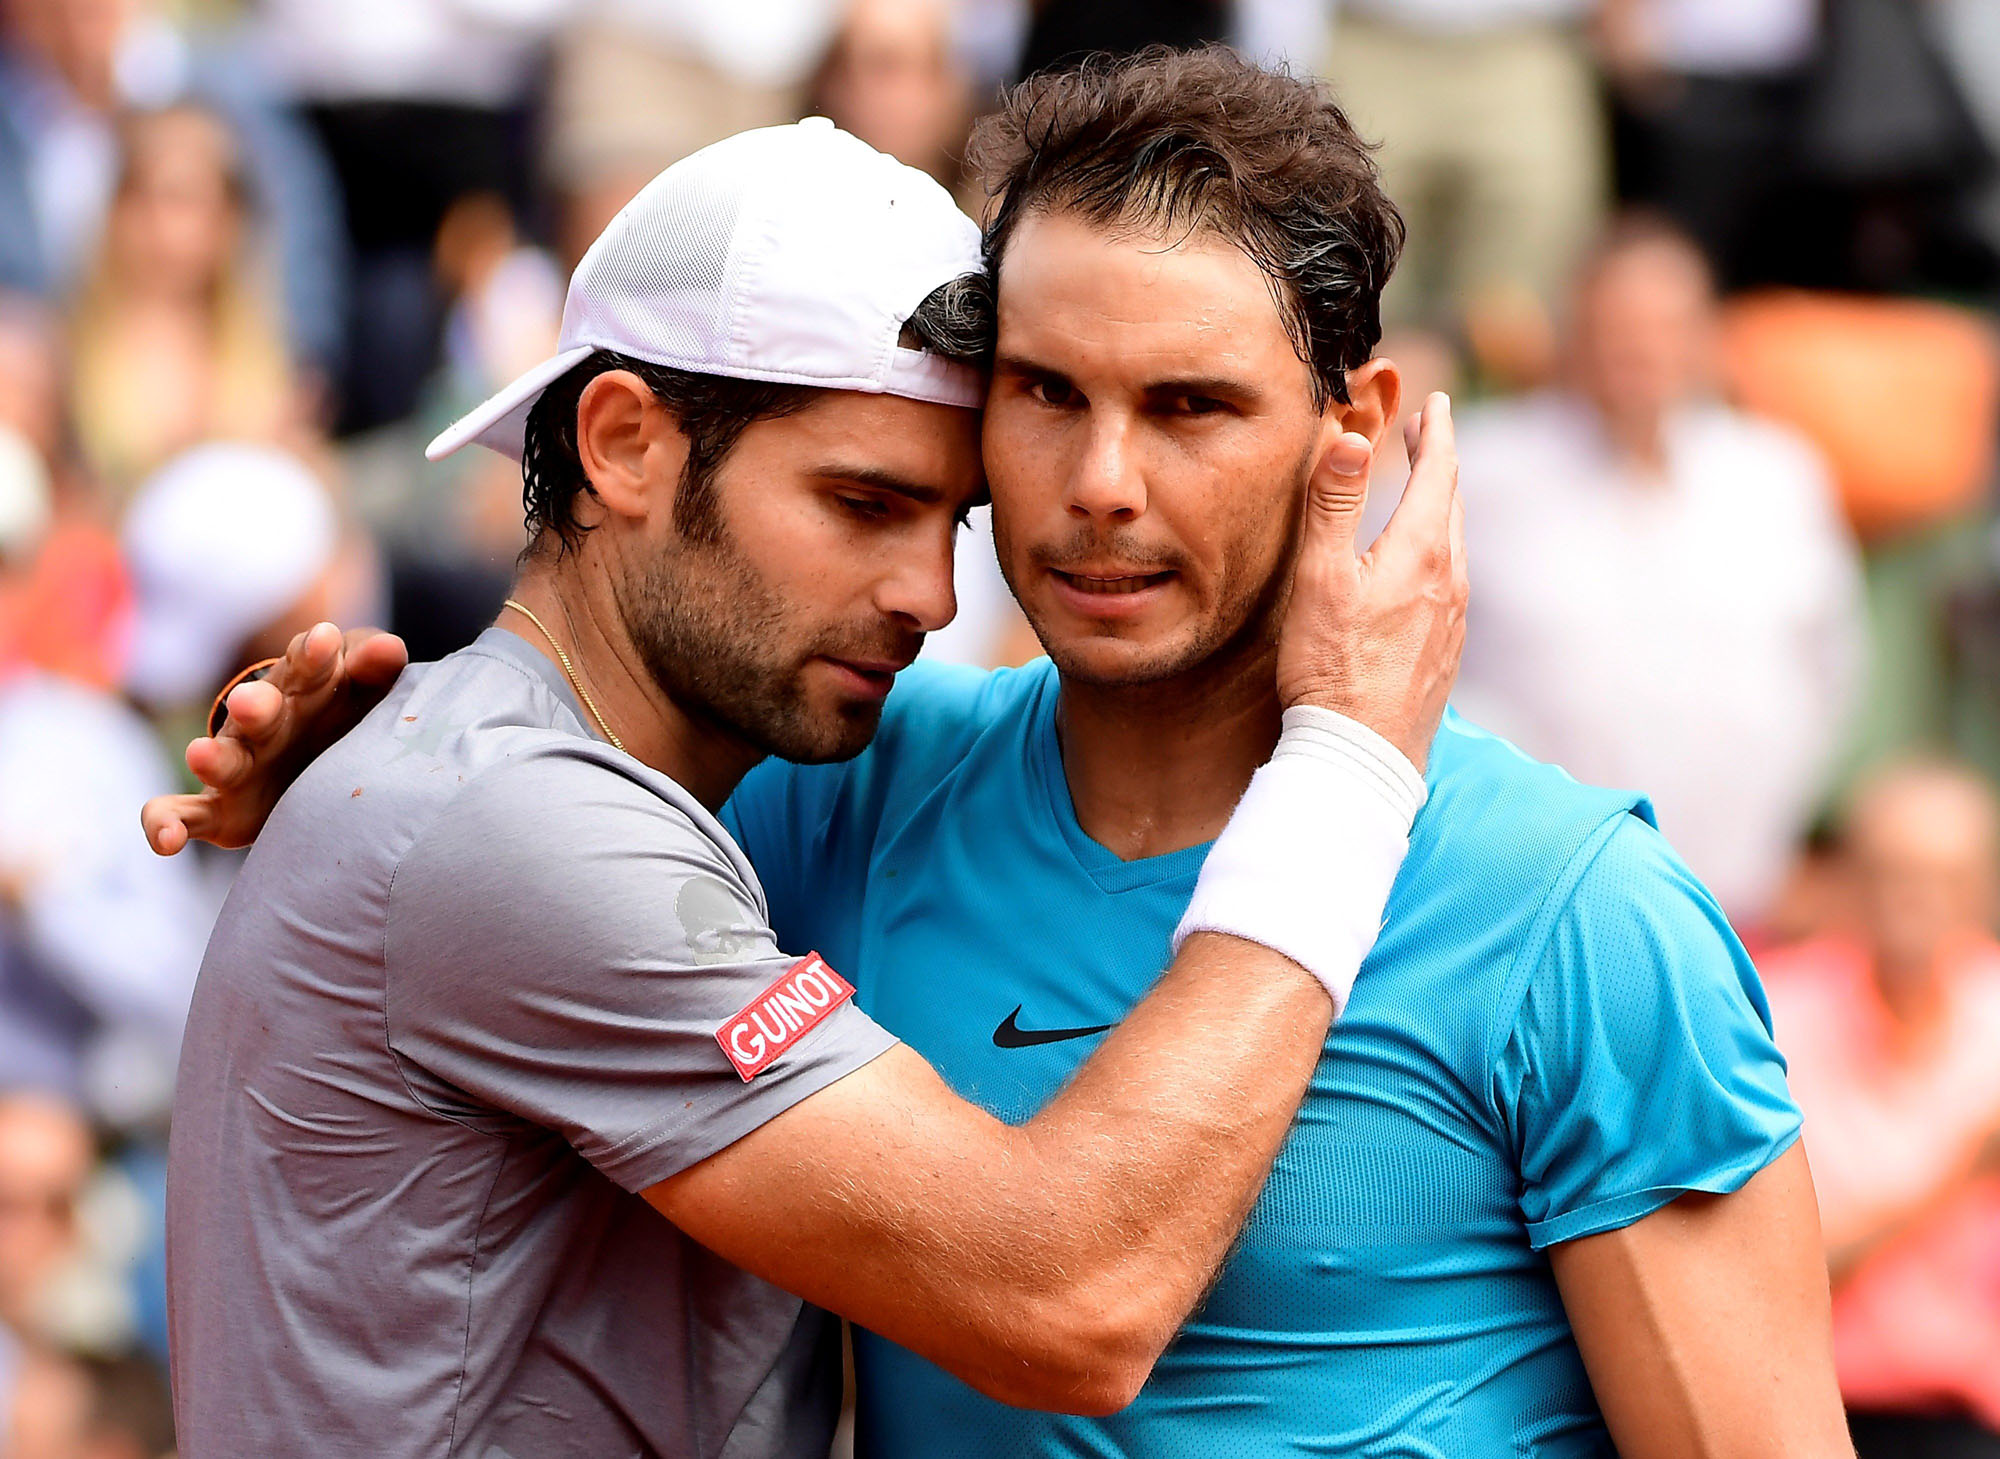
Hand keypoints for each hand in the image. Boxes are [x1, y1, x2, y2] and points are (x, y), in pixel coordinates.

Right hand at [141, 622, 407, 853]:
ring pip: (221, 760)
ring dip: (211, 759)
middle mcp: (264, 725)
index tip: (325, 640)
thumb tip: (389, 649)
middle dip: (255, 706)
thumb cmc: (340, 712)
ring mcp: (238, 767)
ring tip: (199, 757)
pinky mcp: (221, 811)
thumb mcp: (363, 688)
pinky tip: (164, 841)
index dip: (316, 654)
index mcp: (304, 689)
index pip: (309, 666)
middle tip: (251, 703)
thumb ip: (373, 669)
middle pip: (258, 710)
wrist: (308, 764)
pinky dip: (165, 825)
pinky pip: (184, 816)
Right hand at [1276, 392, 1465, 771]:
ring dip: (1439, 510)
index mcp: (1421, 553)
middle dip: (1440, 464)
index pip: (1439, 474)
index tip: (1435, 404)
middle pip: (1451, 506)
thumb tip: (1351, 438)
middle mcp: (1450, 581)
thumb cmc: (1332, 668)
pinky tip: (1419, 570)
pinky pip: (1450, 583)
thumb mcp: (1321, 579)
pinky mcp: (1446, 651)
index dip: (1437, 433)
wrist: (1363, 754)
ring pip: (1453, 546)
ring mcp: (1453, 619)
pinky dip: (1437, 552)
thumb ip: (1334, 505)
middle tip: (1427, 435)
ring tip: (1423, 493)